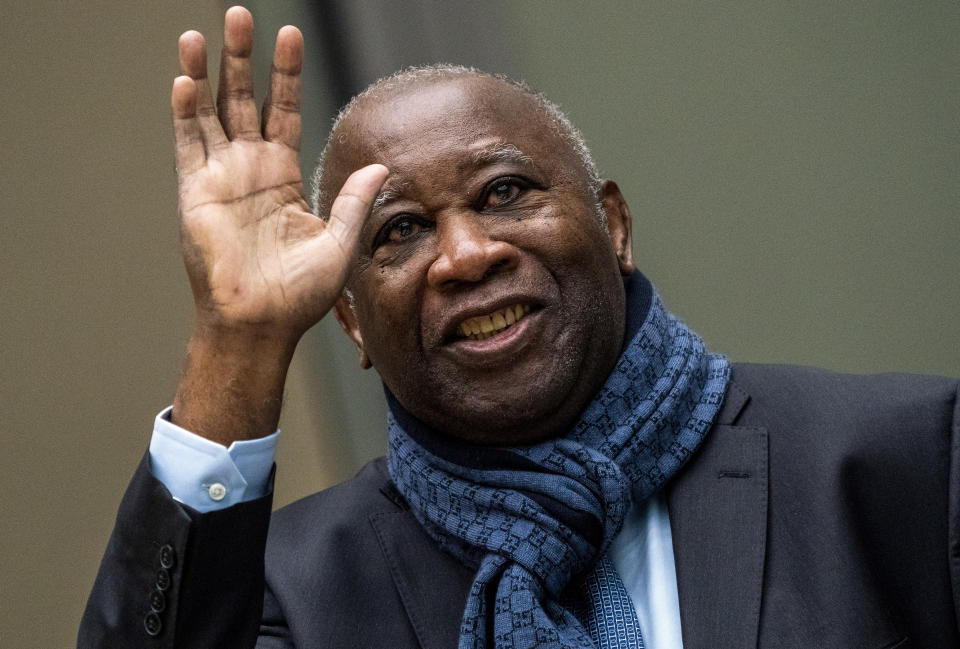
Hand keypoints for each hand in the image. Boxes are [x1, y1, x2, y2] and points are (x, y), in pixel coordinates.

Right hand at [169, 7, 385, 442]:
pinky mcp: (195, 193)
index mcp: (284, 175)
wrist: (260, 323)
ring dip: (206, 72)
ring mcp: (220, 178)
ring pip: (211, 112)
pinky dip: (185, 113)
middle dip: (244, 58)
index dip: (287, 74)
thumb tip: (382, 167)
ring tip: (203, 32)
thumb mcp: (340, 243)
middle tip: (242, 14)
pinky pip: (188, 144)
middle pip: (245, 99)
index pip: (286, 111)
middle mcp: (250, 168)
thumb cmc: (300, 294)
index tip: (291, 35)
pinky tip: (186, 79)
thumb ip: (355, 201)